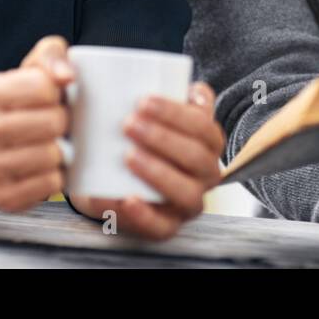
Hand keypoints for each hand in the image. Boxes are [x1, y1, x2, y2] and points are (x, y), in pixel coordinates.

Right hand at [0, 35, 74, 212]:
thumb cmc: (22, 103)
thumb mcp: (33, 68)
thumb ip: (52, 56)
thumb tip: (66, 76)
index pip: (44, 87)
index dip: (59, 91)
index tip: (53, 96)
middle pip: (52, 123)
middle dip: (63, 121)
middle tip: (59, 123)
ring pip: (50, 156)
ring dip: (63, 150)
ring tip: (56, 144)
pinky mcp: (1, 196)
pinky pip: (48, 185)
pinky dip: (57, 176)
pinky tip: (50, 167)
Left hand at [68, 81, 225, 239]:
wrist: (109, 178)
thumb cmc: (138, 138)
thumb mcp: (156, 113)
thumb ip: (174, 91)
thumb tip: (196, 90)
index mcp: (209, 143)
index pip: (203, 127)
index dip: (176, 114)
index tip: (142, 101)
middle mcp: (206, 175)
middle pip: (197, 158)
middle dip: (163, 139)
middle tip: (128, 124)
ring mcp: (188, 204)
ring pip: (188, 194)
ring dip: (158, 173)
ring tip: (127, 156)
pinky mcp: (165, 227)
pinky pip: (161, 228)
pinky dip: (143, 214)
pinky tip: (125, 197)